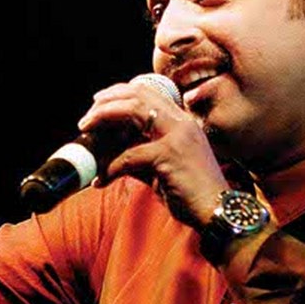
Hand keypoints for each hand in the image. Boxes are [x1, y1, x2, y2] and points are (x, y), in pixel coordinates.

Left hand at [77, 78, 229, 227]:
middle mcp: (181, 122)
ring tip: (85, 132)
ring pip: (132, 111)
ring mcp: (177, 135)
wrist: (219, 212)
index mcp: (182, 122)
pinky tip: (100, 180)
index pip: (148, 91)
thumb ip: (140, 156)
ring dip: (103, 118)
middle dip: (106, 102)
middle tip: (86, 119)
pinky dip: (110, 168)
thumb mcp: (163, 168)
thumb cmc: (192, 193)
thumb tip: (110, 157)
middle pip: (137, 94)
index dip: (119, 92)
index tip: (98, 102)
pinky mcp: (170, 155)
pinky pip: (129, 156)